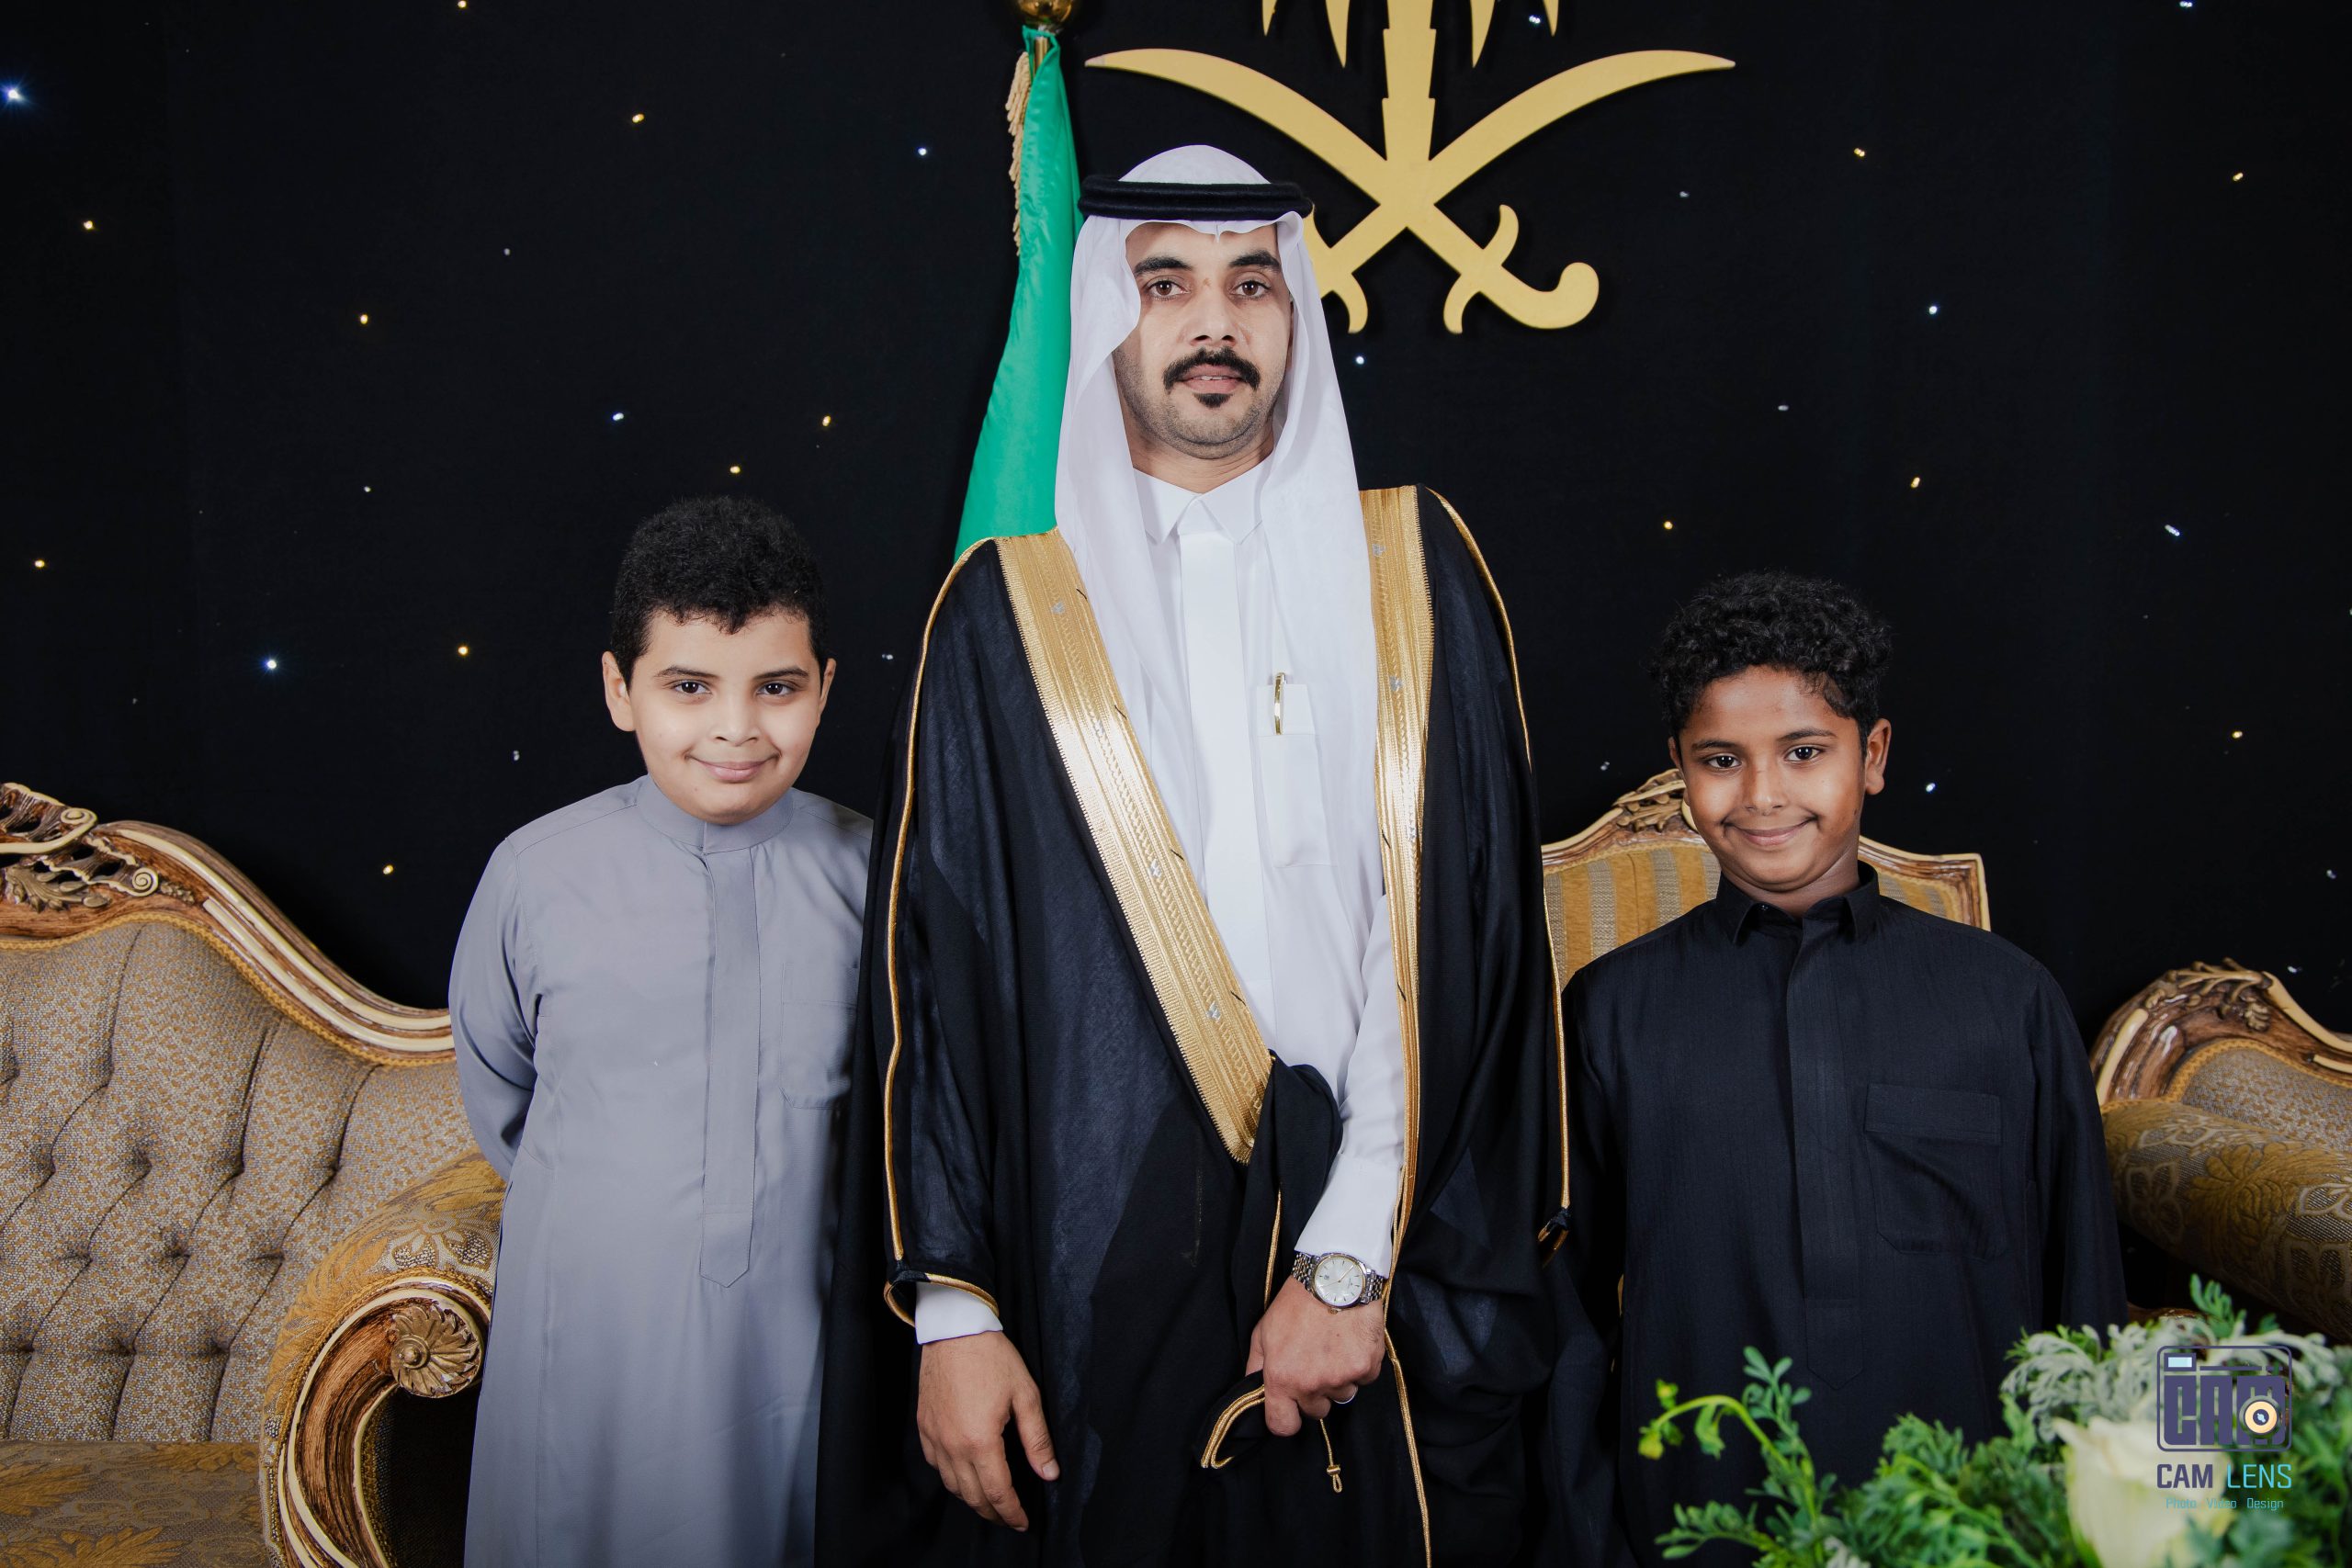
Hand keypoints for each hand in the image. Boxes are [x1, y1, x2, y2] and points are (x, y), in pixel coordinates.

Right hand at [918, 1331, 1059, 1530]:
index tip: (1023, 1522)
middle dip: (993, 1512)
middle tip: (1009, 1518)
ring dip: (972, 1499)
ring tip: (990, 1502)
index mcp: (980, 1441)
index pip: (998, 1492)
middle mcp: (952, 1445)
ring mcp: (934, 1437)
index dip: (1012, 1512)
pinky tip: (964, 1475)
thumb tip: (1049, 1474)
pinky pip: (936, 1465)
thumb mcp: (1026, 1395)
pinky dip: (951, 1478)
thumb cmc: (993, 1357)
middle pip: (973, 1496)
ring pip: (952, 1485)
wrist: (955, 1329)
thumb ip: (1037, 1440)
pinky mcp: (924, 1426)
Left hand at [1246, 1277, 1386, 1436]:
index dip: (1287, 1418)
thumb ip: (1256, 1366)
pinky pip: (1364, 1379)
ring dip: (1339, 1378)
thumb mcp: (1262, 1331)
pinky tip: (1352, 1341)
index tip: (1291, 1409)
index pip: (1283, 1426)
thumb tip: (1254, 1391)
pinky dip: (1360, 1365)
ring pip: (1343, 1395)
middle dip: (1316, 1393)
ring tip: (1334, 1346)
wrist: (1335, 1278)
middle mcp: (1311, 1384)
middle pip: (1317, 1411)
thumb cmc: (1296, 1303)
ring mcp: (1341, 1377)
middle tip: (1316, 1363)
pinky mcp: (1366, 1367)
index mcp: (1282, 1379)